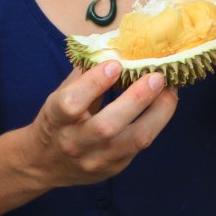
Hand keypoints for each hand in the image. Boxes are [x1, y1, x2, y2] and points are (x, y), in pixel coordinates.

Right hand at [26, 61, 177, 186]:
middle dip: (135, 99)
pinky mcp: (116, 167)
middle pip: (106, 126)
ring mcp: (97, 160)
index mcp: (55, 120)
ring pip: (134, 140)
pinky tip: (165, 103)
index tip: (115, 64)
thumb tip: (115, 48)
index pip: (71, 104)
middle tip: (155, 77)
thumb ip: (84, 75)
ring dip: (158, 112)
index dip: (93, 83)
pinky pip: (141, 144)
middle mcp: (75, 143)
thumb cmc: (56, 120)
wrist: (45, 164)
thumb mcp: (59, 95)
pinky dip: (156, 121)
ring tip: (170, 90)